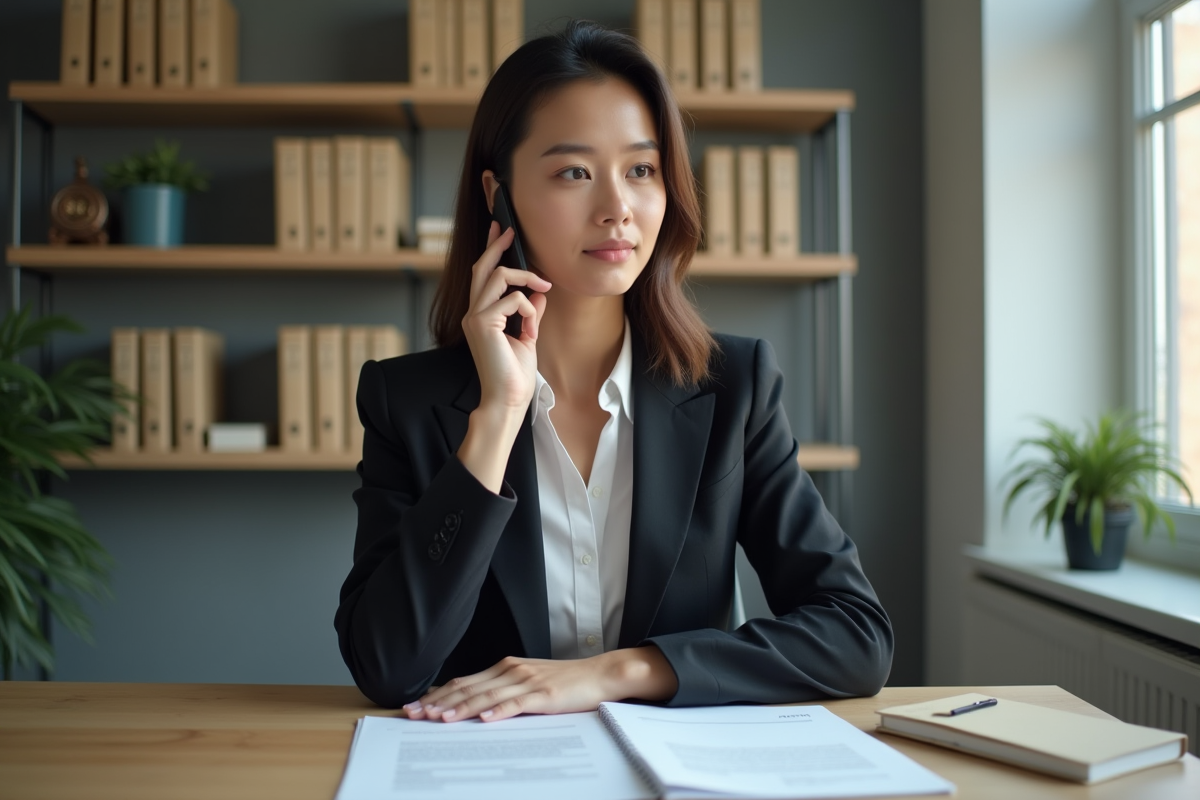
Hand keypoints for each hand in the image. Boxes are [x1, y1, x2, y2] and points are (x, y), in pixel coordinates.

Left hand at [403, 646, 677, 722]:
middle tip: (414, 714)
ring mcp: (527, 681)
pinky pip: (517, 703)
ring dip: (460, 708)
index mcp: (505, 667)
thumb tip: (472, 705)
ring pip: (487, 696)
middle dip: (438, 702)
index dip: (437, 694)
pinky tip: (485, 719)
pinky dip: (499, 711)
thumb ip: (500, 689)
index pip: (464, 681)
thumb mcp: (527, 682)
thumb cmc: (564, 682)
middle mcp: (511, 670)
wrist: (598, 675)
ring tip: (439, 719)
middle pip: (468, 688)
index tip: (415, 706)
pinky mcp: (544, 694)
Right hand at [461, 221, 551, 413]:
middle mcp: (473, 313)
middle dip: (498, 246)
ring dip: (526, 280)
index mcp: (480, 316)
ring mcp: (475, 317)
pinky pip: (514, 299)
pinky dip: (529, 310)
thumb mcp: (527, 337)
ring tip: (542, 290)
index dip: (490, 251)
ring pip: (498, 276)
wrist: (507, 400)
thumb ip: (529, 313)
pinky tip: (530, 329)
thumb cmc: (514, 374)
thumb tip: (538, 294)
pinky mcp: (483, 323)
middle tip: (511, 232)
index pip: (482, 276)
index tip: (501, 233)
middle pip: (482, 268)